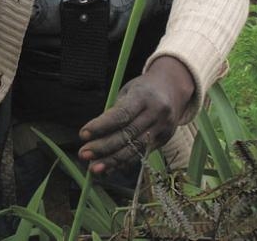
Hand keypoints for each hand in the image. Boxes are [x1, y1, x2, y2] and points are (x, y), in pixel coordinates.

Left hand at [77, 56, 194, 173]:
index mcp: (144, 96)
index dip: (101, 126)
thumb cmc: (143, 89)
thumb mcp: (128, 91)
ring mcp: (162, 128)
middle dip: (103, 147)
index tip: (83, 134)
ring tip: (93, 168)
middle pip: (127, 135)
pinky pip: (141, 154)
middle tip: (84, 154)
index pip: (121, 114)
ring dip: (112, 161)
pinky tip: (109, 168)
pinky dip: (124, 163)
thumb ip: (114, 112)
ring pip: (135, 149)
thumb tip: (95, 136)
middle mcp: (156, 113)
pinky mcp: (164, 140)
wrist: (173, 88)